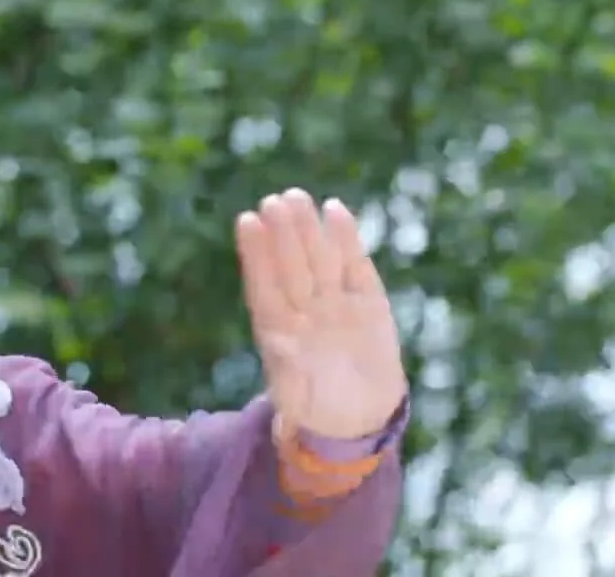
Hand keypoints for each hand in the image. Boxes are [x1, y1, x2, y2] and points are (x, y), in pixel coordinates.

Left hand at [236, 188, 406, 439]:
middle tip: (274, 200)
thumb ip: (287, 371)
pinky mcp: (367, 302)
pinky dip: (346, 239)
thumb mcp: (297, 398)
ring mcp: (334, 302)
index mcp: (277, 328)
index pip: (263, 283)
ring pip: (319, 258)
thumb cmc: (316, 409)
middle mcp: (303, 309)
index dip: (255, 254)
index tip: (246, 221)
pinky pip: (353, 266)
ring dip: (308, 228)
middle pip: (290, 264)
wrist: (359, 418)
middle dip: (283, 233)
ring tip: (297, 196)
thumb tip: (275, 341)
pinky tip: (336, 210)